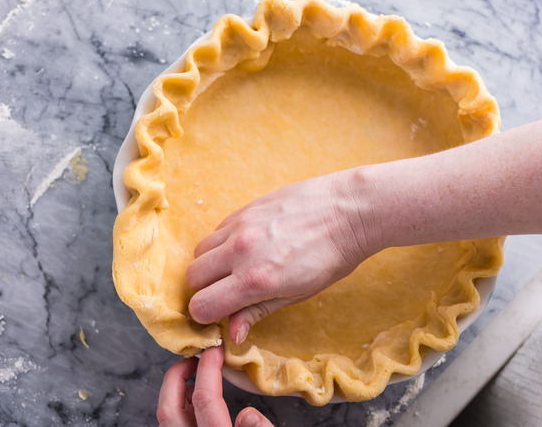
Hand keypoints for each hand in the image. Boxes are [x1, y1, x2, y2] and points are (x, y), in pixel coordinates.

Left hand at [157, 346, 272, 426]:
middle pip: (169, 408)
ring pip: (166, 418)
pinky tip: (195, 402)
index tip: (215, 349)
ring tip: (195, 377)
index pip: (204, 399)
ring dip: (176, 392)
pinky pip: (173, 425)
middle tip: (194, 359)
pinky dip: (179, 408)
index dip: (208, 369)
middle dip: (177, 376)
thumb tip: (249, 414)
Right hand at [186, 172, 373, 343]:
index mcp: (255, 280)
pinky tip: (247, 246)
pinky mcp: (245, 208)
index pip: (201, 305)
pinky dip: (222, 243)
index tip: (218, 315)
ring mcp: (240, 225)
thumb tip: (232, 333)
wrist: (349, 211)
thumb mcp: (298, 294)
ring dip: (210, 264)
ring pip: (200, 250)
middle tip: (226, 293)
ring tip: (235, 268)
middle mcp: (241, 251)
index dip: (206, 315)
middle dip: (204, 289)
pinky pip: (217, 230)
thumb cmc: (331, 257)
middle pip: (192, 276)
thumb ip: (258, 311)